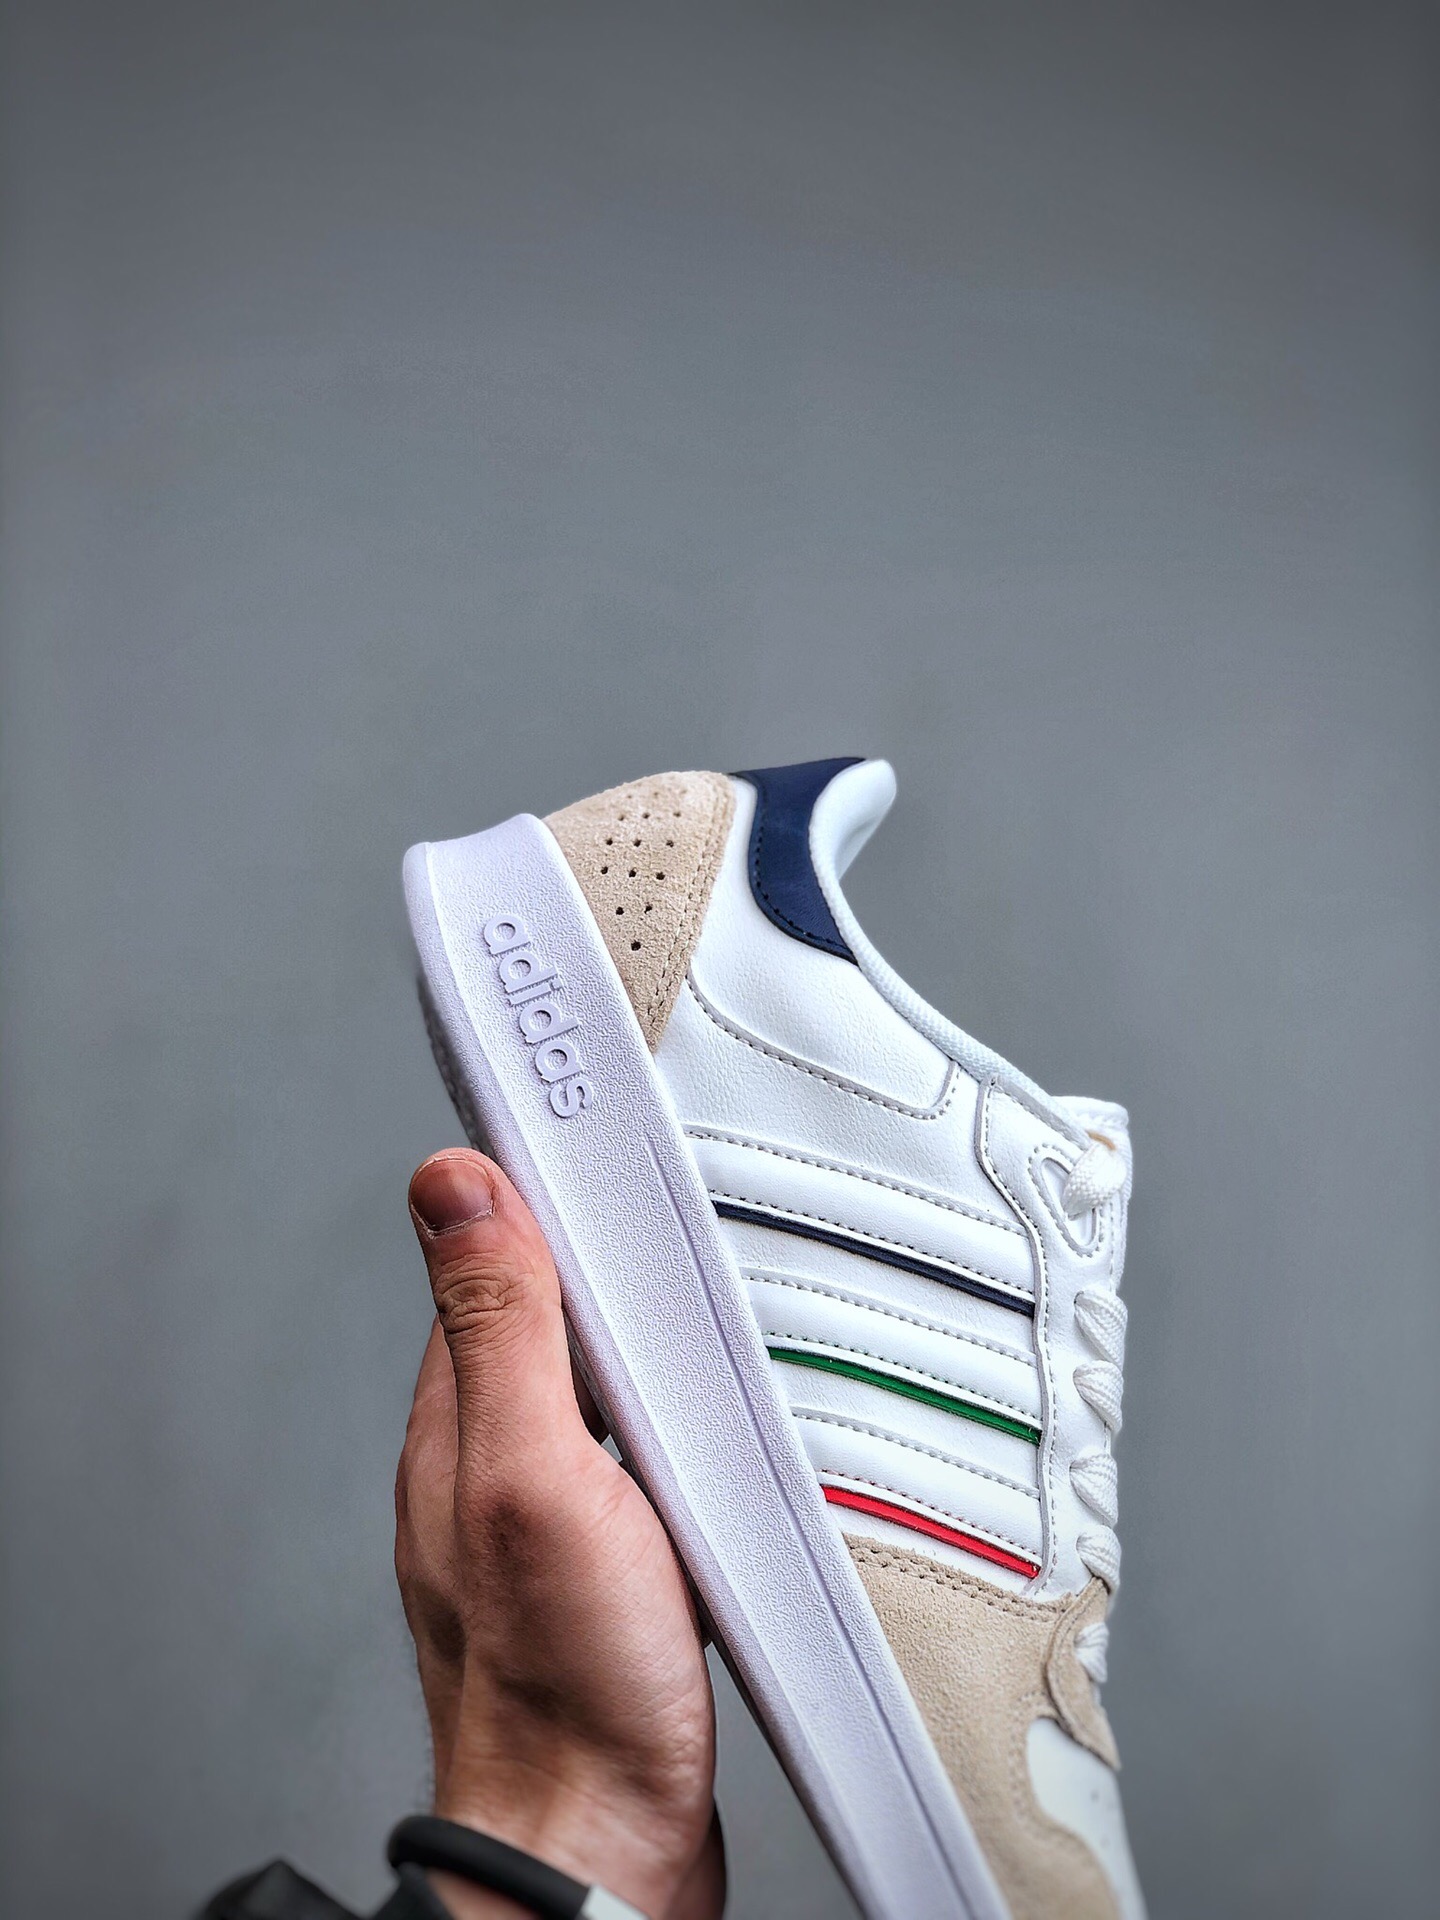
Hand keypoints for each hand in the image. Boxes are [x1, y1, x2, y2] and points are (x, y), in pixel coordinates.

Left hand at [396, 1150, 724, 1919]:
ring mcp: (548, 1518)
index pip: (489, 1262)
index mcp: (461, 1423)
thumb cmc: (565, 1686)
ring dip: (639, 1332)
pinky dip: (670, 1411)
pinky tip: (712, 1414)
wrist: (603, 1843)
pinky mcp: (605, 1567)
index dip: (536, 1185)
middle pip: (544, 1316)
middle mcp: (492, 1464)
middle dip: (598, 1249)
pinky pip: (632, 1453)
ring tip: (695, 1271)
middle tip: (664, 1179)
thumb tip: (452, 1184)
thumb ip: (499, 1329)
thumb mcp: (531, 1473)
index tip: (578, 1110)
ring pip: (594, 1385)